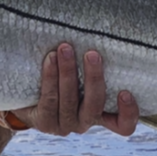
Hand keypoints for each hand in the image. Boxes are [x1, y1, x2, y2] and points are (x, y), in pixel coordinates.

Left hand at [12, 43, 138, 136]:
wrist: (27, 97)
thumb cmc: (61, 79)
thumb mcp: (81, 76)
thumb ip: (92, 64)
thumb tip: (103, 29)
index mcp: (100, 114)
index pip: (123, 125)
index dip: (129, 113)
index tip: (125, 92)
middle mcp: (84, 122)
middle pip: (95, 106)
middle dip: (94, 79)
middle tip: (92, 54)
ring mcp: (64, 125)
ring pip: (69, 100)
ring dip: (68, 72)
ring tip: (65, 48)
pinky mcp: (44, 122)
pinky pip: (49, 98)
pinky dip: (50, 76)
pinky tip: (50, 59)